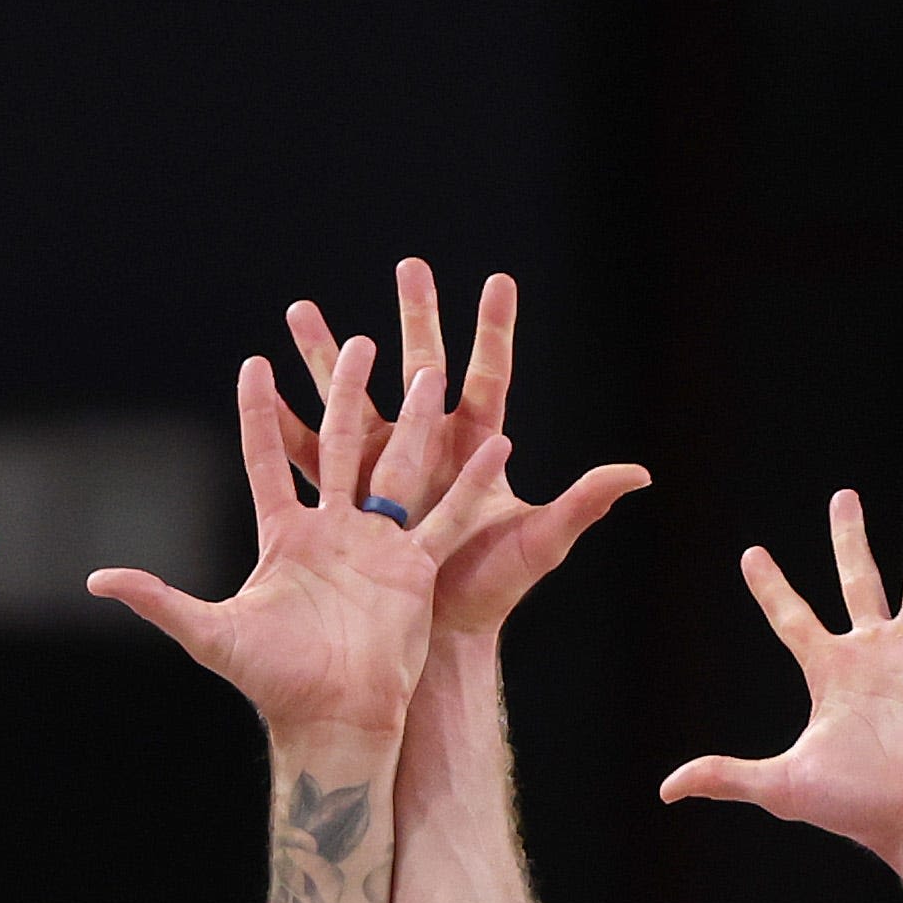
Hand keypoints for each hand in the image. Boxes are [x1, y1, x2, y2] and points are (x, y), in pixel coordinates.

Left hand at [98, 343, 438, 736]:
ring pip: (396, 468)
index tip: (254, 364)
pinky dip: (468, 484)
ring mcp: (375, 546)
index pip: (268, 459)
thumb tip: (96, 580)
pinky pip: (445, 517)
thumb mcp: (209, 634)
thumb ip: (158, 600)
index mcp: (284, 536)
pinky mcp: (414, 568)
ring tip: (425, 372)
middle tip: (358, 344)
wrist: (332, 719)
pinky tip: (496, 443)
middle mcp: (332, 531)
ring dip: (410, 422)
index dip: (260, 414)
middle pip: (341, 444)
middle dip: (346, 393)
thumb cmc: (272, 682)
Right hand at [273, 262, 647, 641]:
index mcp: (475, 447)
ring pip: (352, 396)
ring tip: (301, 309)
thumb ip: (581, 504)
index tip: (498, 280)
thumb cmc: (491, 592)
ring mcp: (382, 466)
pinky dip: (286, 421)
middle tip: (410, 264)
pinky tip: (264, 387)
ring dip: (329, 355)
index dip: (492, 330)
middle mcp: (428, 446)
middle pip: (421, 367)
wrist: (440, 638)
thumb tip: (638, 472)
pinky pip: (307, 452)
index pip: (487, 375)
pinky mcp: (343, 495)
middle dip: (415, 316)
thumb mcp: (539, 544)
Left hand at [663, 470, 902, 864]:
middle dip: (851, 536)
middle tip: (843, 496)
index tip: (750, 554)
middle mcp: (874, 652)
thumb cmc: (856, 806)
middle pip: (859, 577)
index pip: (792, 618)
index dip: (771, 587)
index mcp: (831, 673)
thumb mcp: (781, 785)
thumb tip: (666, 789)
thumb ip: (726, 775)